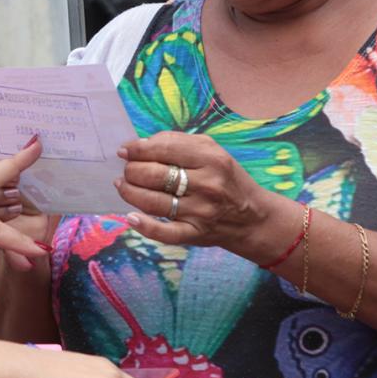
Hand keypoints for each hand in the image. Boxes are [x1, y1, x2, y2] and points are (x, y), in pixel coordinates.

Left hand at [114, 132, 289, 258]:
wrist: (253, 218)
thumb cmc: (226, 179)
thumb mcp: (213, 152)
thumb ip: (179, 143)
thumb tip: (140, 145)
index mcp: (211, 159)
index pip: (164, 148)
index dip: (138, 149)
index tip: (124, 151)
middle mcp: (207, 185)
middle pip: (154, 175)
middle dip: (132, 171)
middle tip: (127, 171)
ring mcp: (200, 212)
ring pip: (153, 202)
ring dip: (129, 193)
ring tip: (123, 186)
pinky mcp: (195, 234)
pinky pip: (165, 233)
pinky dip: (144, 226)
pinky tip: (131, 217)